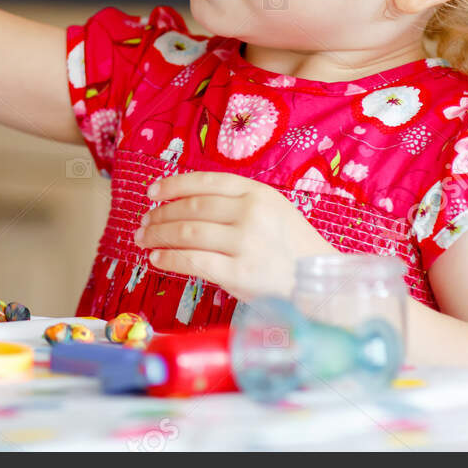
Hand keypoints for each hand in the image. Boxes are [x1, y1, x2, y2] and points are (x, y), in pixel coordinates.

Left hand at [134, 172, 335, 302]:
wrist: (323, 285)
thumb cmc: (293, 250)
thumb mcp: (273, 212)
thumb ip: (237, 205)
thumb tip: (184, 208)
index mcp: (258, 193)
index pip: (205, 182)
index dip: (173, 185)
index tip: (152, 192)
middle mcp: (251, 213)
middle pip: (191, 208)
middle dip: (160, 215)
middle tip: (144, 223)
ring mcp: (245, 243)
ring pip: (187, 232)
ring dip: (158, 235)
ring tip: (144, 239)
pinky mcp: (239, 274)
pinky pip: (192, 261)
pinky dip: (169, 258)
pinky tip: (157, 259)